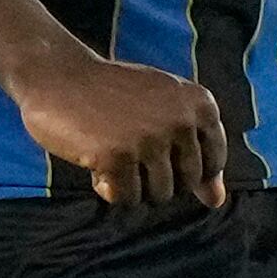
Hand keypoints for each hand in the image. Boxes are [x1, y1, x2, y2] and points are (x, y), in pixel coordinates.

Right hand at [9, 46, 228, 207]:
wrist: (60, 76)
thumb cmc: (114, 96)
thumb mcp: (163, 112)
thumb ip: (193, 154)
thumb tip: (217, 201)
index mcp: (200, 103)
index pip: (213, 161)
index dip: (184, 166)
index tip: (158, 147)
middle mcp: (181, 119)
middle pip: (185, 183)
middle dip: (156, 176)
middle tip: (129, 145)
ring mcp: (149, 138)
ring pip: (159, 195)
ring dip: (132, 183)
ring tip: (113, 150)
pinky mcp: (118, 157)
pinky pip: (127, 199)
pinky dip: (109, 188)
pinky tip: (94, 159)